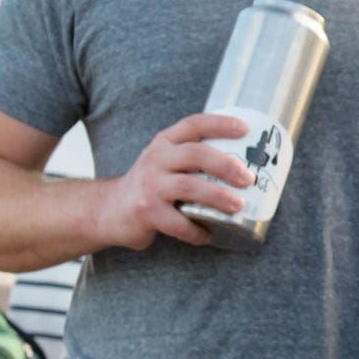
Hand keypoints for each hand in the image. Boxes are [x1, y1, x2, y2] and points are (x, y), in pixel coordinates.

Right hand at [95, 112, 254, 249]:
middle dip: (226, 165)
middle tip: (248, 178)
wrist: (109, 209)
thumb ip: (193, 158)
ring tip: (238, 206)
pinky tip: (208, 235)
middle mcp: (156, 159)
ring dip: (218, 196)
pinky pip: (178, 223)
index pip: (194, 124)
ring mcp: (150, 185)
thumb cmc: (151, 184)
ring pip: (190, 186)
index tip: (245, 129)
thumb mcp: (166, 161)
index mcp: (165, 142)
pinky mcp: (146, 212)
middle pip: (196, 154)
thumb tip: (246, 164)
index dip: (220, 124)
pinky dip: (197, 230)